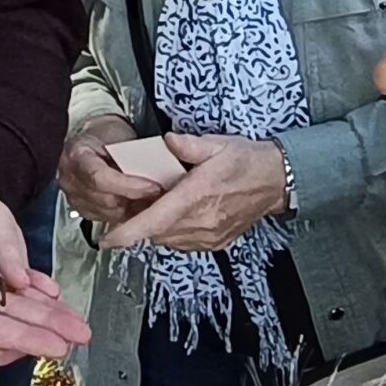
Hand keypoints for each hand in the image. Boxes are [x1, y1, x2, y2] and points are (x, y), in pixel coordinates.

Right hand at [58, 115, 169, 225]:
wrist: (94, 141)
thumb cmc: (107, 135)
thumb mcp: (119, 137)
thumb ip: (132, 156)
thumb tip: (156, 174)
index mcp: (76, 154)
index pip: (100, 178)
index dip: (129, 186)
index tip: (153, 187)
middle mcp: (70, 179)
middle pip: (106, 200)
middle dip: (136, 200)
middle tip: (160, 196)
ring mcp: (74, 197)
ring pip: (109, 213)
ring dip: (133, 210)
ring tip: (152, 200)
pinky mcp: (82, 210)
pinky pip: (107, 219)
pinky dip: (126, 214)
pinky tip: (138, 205)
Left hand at [99, 134, 285, 253]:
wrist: (277, 180)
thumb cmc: (246, 160)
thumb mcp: (217, 143)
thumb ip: (188, 145)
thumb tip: (166, 141)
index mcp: (197, 196)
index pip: (156, 220)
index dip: (129, 233)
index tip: (108, 240)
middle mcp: (202, 221)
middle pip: (158, 232)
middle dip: (140, 223)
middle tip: (133, 204)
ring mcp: (211, 235)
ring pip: (169, 240)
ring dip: (157, 228)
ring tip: (155, 207)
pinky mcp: (217, 242)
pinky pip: (185, 243)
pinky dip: (173, 233)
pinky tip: (175, 216)